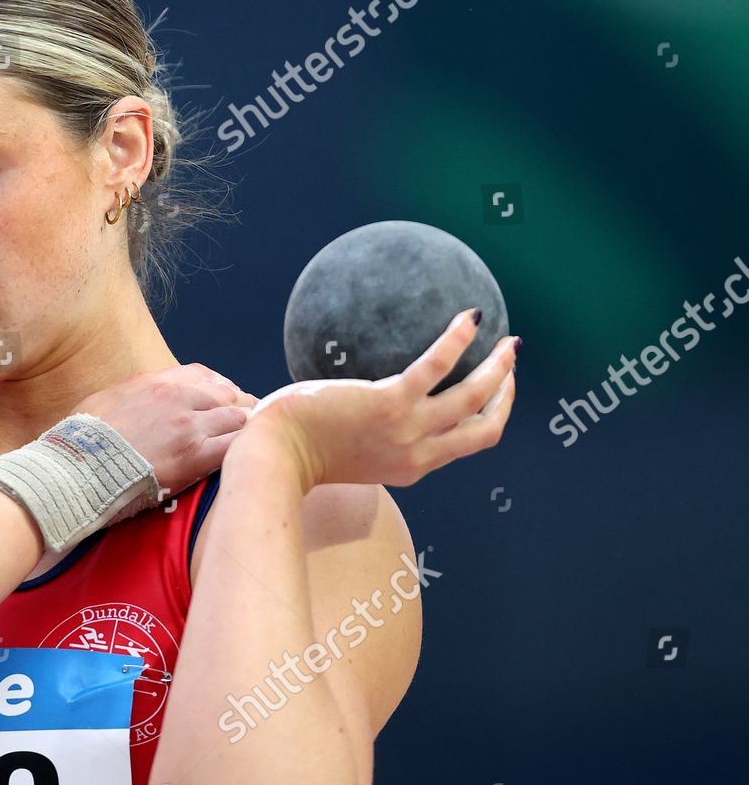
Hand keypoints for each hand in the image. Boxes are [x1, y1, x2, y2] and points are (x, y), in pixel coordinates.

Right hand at [75, 363, 259, 502]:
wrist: (76, 467)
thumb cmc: (81, 441)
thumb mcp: (104, 401)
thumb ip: (131, 395)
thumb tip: (137, 403)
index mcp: (155, 382)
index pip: (203, 375)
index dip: (221, 388)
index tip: (226, 400)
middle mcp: (177, 397)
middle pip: (227, 396)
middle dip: (240, 409)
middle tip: (246, 425)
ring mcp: (188, 425)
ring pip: (238, 419)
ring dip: (244, 431)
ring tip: (250, 444)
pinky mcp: (194, 455)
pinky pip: (235, 445)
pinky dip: (245, 449)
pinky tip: (247, 458)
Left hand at [236, 309, 518, 488]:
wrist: (274, 455)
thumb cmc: (298, 448)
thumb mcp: (349, 451)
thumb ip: (372, 436)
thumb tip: (369, 408)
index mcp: (410, 466)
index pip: (464, 446)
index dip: (488, 419)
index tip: (495, 394)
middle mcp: (417, 454)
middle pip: (484, 429)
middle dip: (506, 395)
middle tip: (510, 362)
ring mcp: (407, 430)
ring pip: (473, 398)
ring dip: (498, 368)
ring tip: (507, 341)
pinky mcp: (389, 403)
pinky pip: (436, 366)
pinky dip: (457, 340)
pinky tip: (468, 317)